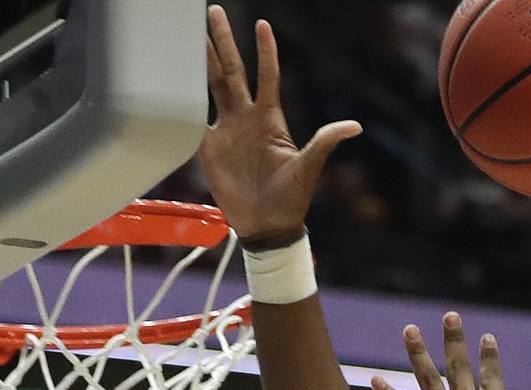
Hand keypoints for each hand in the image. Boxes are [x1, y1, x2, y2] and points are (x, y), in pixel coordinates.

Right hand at [200, 8, 361, 244]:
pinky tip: (174, 80)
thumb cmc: (291, 199)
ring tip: (191, 35)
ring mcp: (226, 131)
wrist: (267, 227)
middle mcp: (246, 118)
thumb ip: (324, 142)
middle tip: (213, 11)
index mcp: (270, 118)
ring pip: (212, 87)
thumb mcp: (309, 168)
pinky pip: (194, 120)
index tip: (262, 24)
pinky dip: (184, 102)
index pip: (267, 76)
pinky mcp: (209, 148)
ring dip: (202, 61)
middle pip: (232, 71)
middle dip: (223, 42)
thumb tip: (356, 126)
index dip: (265, 51)